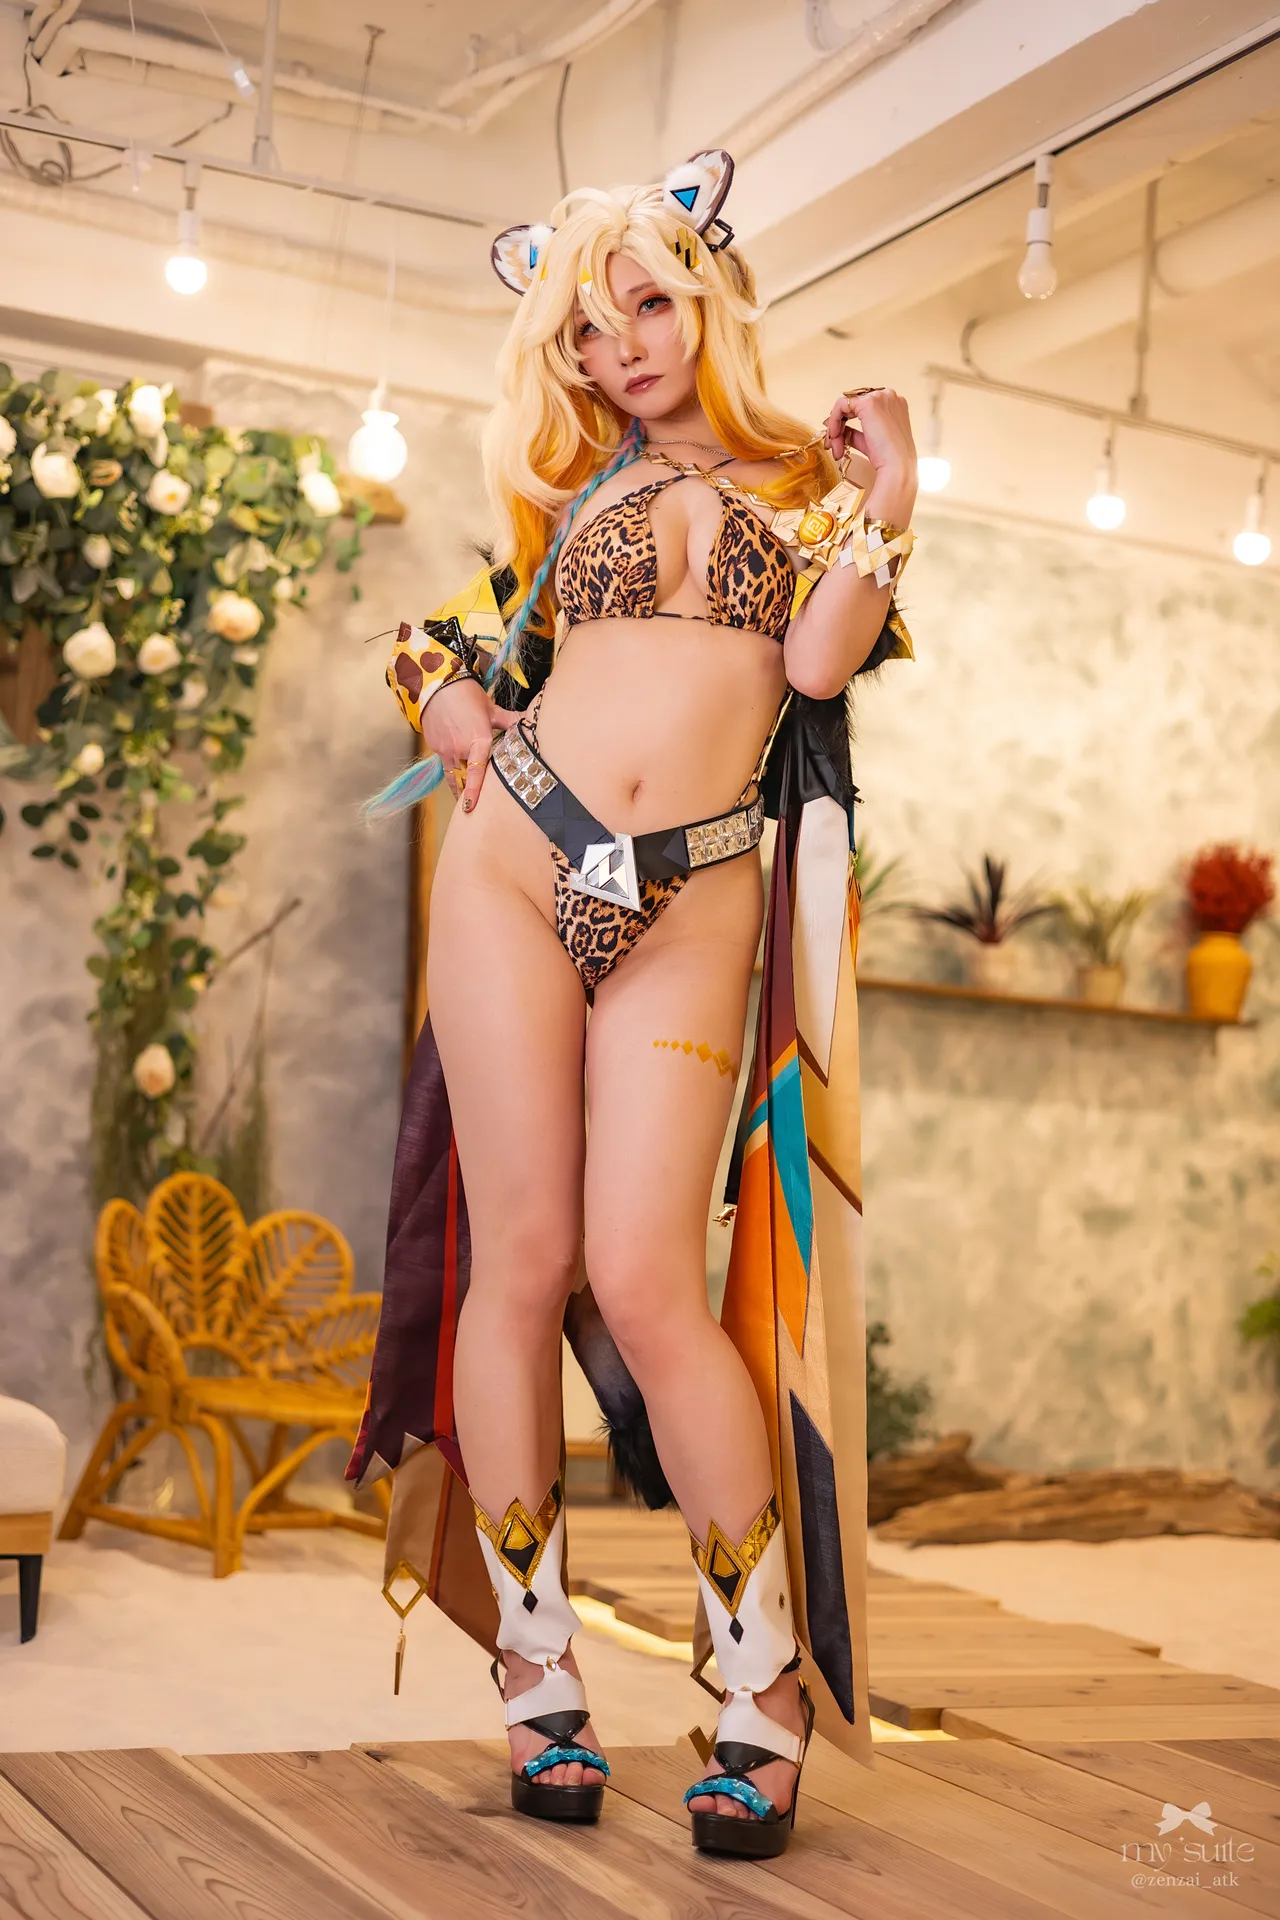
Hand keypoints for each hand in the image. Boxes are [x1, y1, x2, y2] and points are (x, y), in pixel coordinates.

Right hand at [422, 676, 519, 812]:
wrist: (437, 684)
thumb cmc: (467, 694)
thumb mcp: (491, 708)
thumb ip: (509, 721)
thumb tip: (529, 722)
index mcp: (478, 739)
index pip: (477, 771)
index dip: (474, 791)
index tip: (471, 807)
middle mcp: (459, 748)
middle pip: (464, 778)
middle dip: (468, 792)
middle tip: (473, 807)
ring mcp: (444, 749)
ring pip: (452, 775)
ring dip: (458, 786)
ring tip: (464, 799)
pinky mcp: (434, 746)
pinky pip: (444, 763)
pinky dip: (451, 769)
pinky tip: (456, 771)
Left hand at [825, 387, 915, 479]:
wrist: (896, 466)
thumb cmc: (889, 458)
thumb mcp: (870, 441)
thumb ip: (856, 433)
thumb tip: (841, 431)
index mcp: (894, 404)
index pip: (863, 406)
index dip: (848, 419)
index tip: (839, 436)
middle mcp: (888, 396)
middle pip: (853, 405)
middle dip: (839, 424)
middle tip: (834, 445)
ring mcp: (879, 397)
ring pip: (845, 405)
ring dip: (835, 426)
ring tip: (836, 446)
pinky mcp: (868, 403)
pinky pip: (841, 405)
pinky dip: (834, 421)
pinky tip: (835, 437)